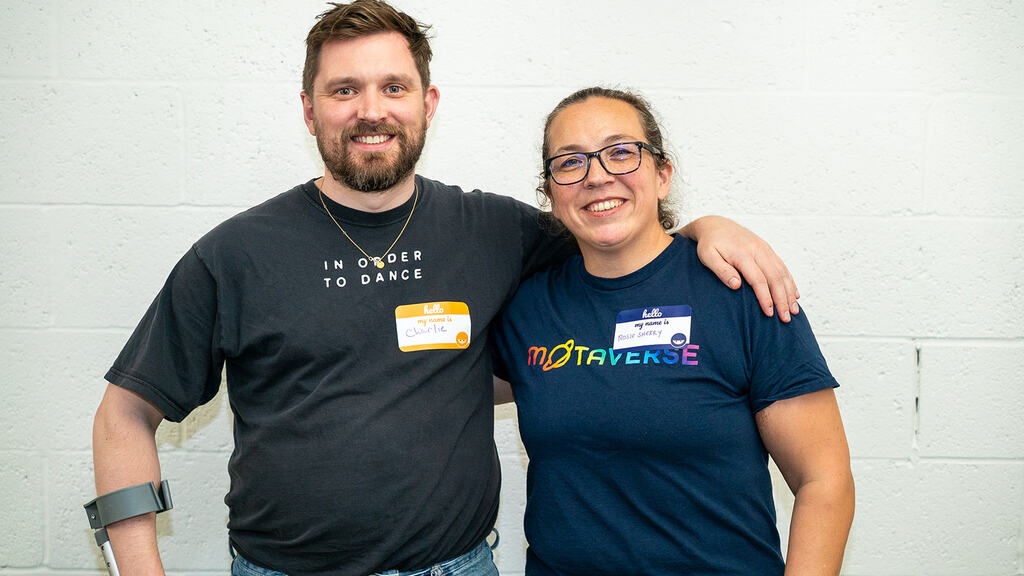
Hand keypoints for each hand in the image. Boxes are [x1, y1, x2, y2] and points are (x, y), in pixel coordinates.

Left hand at [682, 216, 799, 321]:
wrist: (715, 224)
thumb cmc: (709, 244)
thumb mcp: (708, 256)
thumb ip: (721, 270)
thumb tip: (736, 285)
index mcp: (742, 254)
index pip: (758, 280)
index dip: (765, 298)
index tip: (769, 313)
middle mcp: (757, 250)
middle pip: (774, 277)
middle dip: (782, 299)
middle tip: (785, 318)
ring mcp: (764, 249)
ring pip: (782, 272)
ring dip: (790, 292)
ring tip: (794, 310)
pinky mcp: (767, 249)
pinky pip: (782, 266)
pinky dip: (790, 281)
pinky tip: (794, 294)